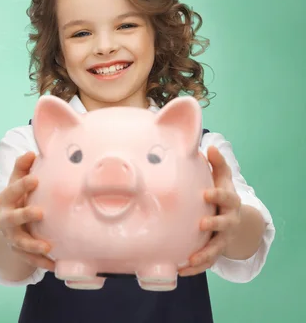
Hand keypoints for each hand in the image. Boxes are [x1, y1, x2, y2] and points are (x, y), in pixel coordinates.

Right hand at [0, 151, 54, 270]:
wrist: (7, 227)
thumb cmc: (17, 199)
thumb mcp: (17, 184)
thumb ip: (22, 169)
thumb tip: (32, 152)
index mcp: (4, 200)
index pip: (12, 191)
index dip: (22, 185)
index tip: (36, 179)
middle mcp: (4, 220)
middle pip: (13, 218)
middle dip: (25, 215)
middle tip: (41, 212)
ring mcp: (11, 237)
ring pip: (20, 243)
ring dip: (33, 245)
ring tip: (48, 246)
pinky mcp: (18, 252)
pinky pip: (29, 259)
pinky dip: (41, 262)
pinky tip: (54, 265)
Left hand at [179, 146, 241, 276]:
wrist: (234, 220)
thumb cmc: (221, 194)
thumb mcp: (222, 178)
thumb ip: (217, 164)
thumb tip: (209, 146)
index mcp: (229, 202)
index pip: (225, 198)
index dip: (217, 196)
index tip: (206, 194)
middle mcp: (228, 221)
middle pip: (223, 225)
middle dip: (214, 225)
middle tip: (201, 224)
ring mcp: (223, 238)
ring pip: (215, 248)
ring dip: (204, 254)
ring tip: (191, 259)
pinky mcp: (215, 250)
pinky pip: (206, 262)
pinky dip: (194, 268)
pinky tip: (180, 270)